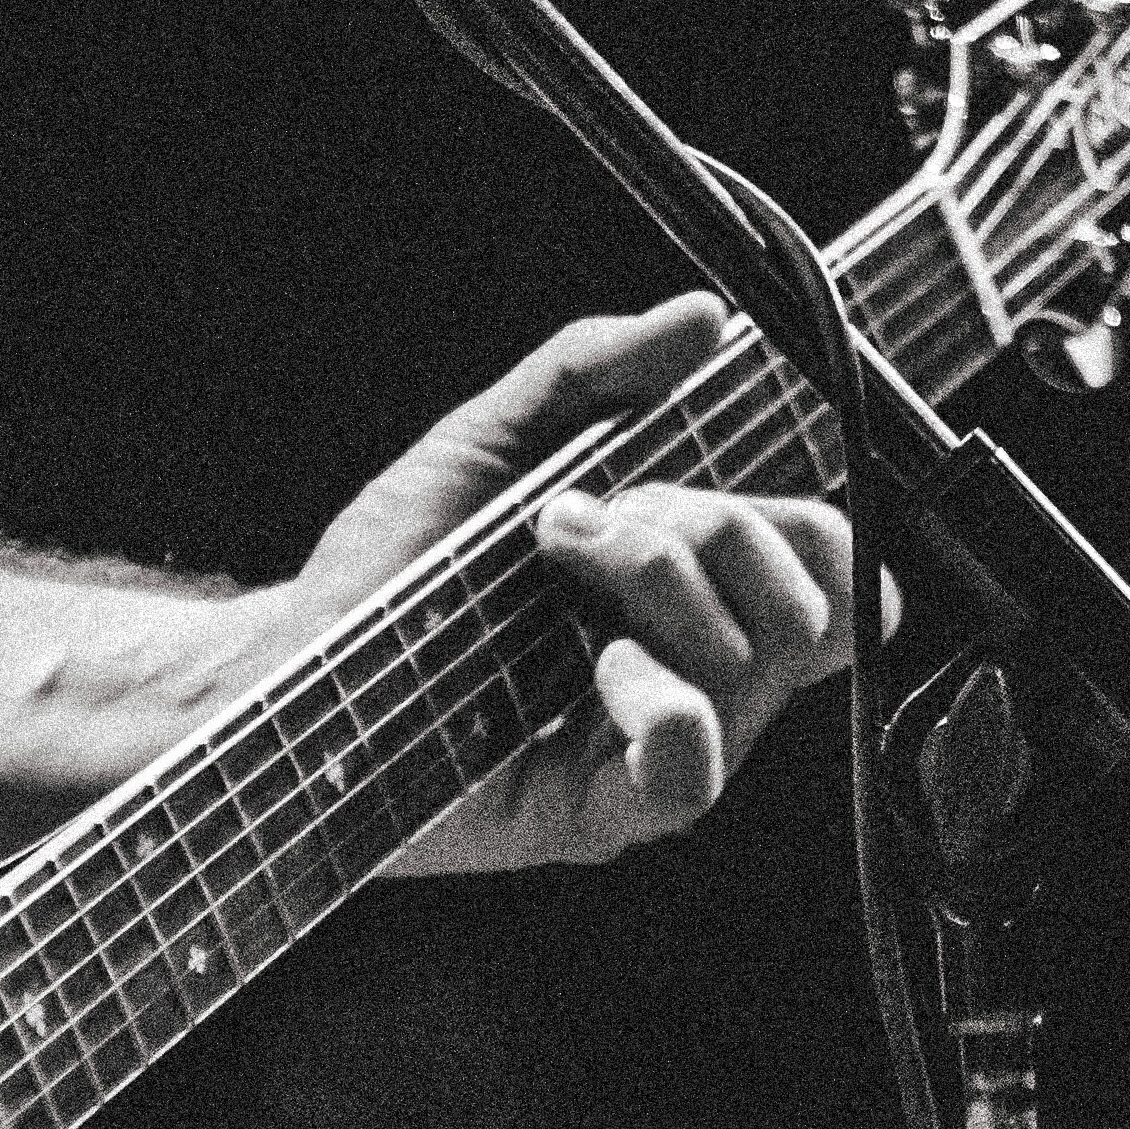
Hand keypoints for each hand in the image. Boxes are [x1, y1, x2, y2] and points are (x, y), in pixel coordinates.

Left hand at [290, 297, 877, 873]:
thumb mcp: (488, 442)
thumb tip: (705, 318)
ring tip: (550, 571)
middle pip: (804, 602)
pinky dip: (661, 704)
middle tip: (577, 524)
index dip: (806, 525)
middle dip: (703, 530)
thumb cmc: (395, 566)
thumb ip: (592, 371)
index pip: (835, 568)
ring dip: (652, 584)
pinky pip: (698, 769)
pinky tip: (591, 673)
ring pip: (751, 662)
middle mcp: (695, 671)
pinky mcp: (607, 810)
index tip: (688, 485)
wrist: (294, 659)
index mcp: (695, 593)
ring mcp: (655, 740)